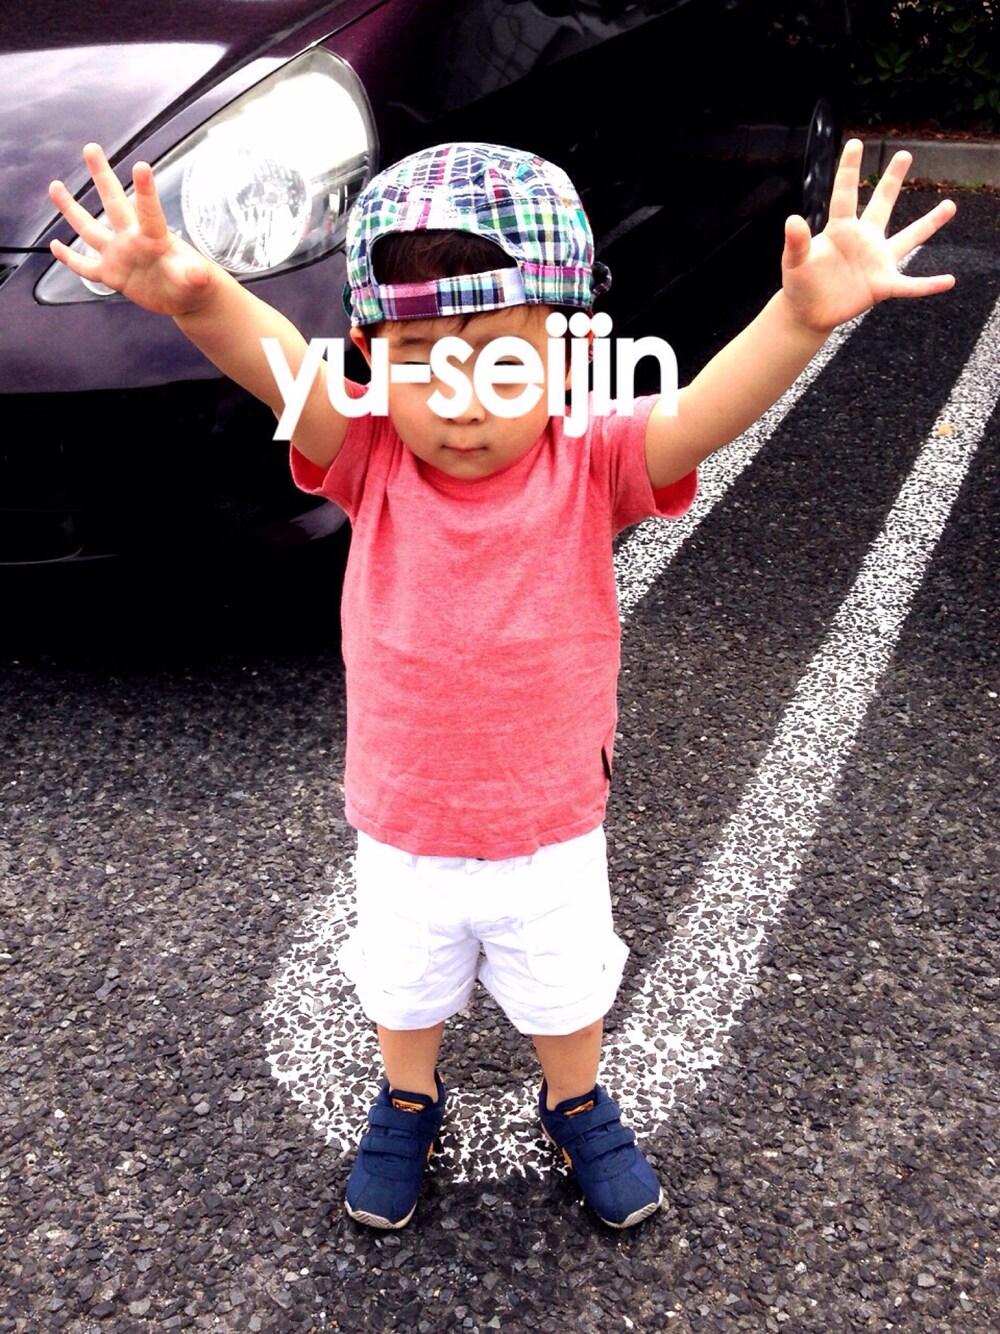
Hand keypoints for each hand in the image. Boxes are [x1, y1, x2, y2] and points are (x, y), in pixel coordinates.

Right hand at [48, 143, 214, 316]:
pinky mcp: (111, 275)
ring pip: (89, 229)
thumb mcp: (197, 282)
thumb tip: (201, 274)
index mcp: (155, 238)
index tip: (141, 166)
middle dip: (102, 176)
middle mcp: (132, 239)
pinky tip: (55, 245)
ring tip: (55, 185)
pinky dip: (70, 259)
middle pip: (113, 203)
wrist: (185, 296)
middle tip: (91, 147)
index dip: (145, 191)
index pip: (149, 212)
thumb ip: (195, 276)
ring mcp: (118, 255)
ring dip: (71, 208)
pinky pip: (85, 266)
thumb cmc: (194, 284)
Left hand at [780, 138, 956, 333]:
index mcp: (840, 229)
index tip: (855, 143)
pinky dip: (928, 285)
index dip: (849, 169)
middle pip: (882, 204)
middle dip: (892, 180)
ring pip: (909, 238)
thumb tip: (792, 220)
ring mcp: (876, 260)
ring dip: (929, 223)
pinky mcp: (882, 285)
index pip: (845, 194)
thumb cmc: (800, 283)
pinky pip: (910, 285)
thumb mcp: (795, 262)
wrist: (808, 312)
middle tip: (905, 154)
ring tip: (950, 205)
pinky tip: (948, 280)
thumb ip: (797, 242)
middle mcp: (863, 239)